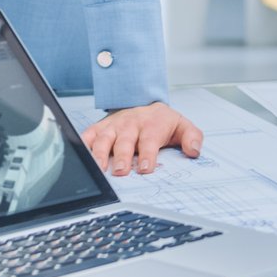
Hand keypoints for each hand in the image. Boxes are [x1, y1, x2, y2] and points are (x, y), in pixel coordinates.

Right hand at [80, 101, 201, 176]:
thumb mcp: (182, 126)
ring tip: (100, 169)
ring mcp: (114, 126)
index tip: (146, 168)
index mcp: (152, 124)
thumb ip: (192, 138)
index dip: (148, 154)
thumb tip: (194, 150)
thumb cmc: (162, 122)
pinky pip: (89, 135)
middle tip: (121, 171)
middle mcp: (131, 124)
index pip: (150, 140)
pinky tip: (81, 157)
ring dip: (101, 154)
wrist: (145, 105)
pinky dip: (83, 144)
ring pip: (104, 139)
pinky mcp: (100, 128)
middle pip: (125, 141)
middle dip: (123, 156)